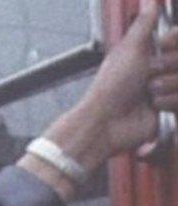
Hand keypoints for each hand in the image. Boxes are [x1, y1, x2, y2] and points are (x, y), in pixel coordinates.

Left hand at [21, 0, 177, 200]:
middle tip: (148, 77)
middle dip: (168, 68)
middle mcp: (160, 71)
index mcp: (149, 54)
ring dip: (167, 87)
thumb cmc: (112, 85)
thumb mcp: (129, 49)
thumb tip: (151, 0)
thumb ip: (144, 24)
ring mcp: (166, 91)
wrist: (106, 123)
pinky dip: (169, 103)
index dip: (173, 45)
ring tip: (148, 95)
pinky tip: (154, 107)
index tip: (162, 48)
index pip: (177, 42)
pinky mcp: (170, 112)